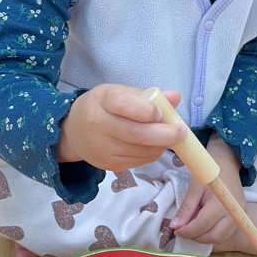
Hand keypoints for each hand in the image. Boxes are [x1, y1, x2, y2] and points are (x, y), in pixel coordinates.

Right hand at [58, 84, 186, 171]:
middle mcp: (98, 124)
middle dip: (164, 134)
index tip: (160, 113)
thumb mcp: (122, 93)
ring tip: (170, 137)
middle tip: (181, 132)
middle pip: (136, 134)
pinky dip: (152, 153)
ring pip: (140, 150)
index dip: (145, 110)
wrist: (75, 131)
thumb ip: (150, 96)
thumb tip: (176, 97)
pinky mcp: (109, 164)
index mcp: (102, 100)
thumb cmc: (104, 107)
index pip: (122, 104)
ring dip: (161, 145)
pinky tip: (156, 145)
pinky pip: (139, 161)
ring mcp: (102, 147)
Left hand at [170, 135, 244, 245]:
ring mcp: (239, 217)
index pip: (202, 225)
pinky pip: (226, 234)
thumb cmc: (209, 175)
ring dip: (204, 238)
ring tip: (192, 228)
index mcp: (221, 204)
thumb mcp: (194, 189)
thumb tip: (175, 226)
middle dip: (196, 237)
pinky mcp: (240, 218)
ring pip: (220, 238)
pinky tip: (203, 227)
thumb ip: (186, 209)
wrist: (226, 165)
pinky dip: (213, 234)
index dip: (186, 231)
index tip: (175, 230)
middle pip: (213, 236)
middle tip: (183, 230)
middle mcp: (233, 213)